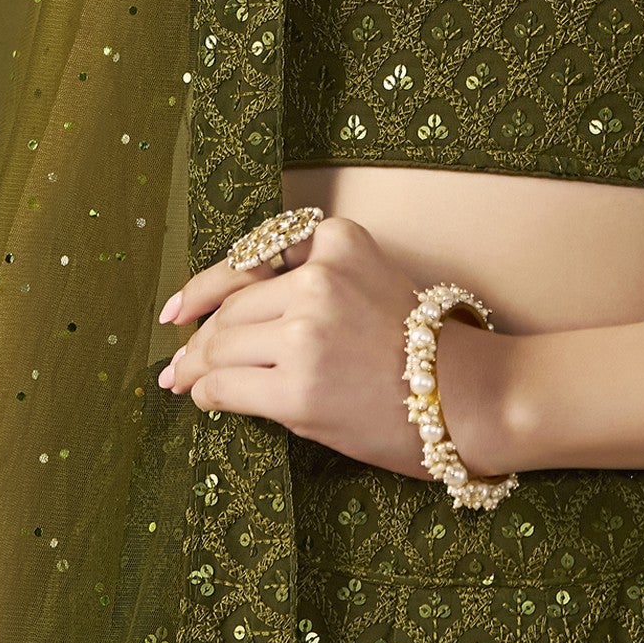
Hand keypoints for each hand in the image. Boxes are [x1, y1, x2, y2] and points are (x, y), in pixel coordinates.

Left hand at [156, 215, 432, 474]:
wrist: (466, 396)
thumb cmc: (417, 345)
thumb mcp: (364, 283)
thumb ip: (303, 284)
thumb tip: (214, 314)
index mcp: (336, 242)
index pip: (249, 261)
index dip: (204, 288)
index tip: (177, 309)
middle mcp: (319, 280)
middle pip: (231, 308)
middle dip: (198, 338)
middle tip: (178, 365)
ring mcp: (307, 335)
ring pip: (221, 347)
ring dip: (197, 368)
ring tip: (185, 384)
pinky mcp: (298, 389)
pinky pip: (227, 387)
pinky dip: (210, 394)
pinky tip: (209, 400)